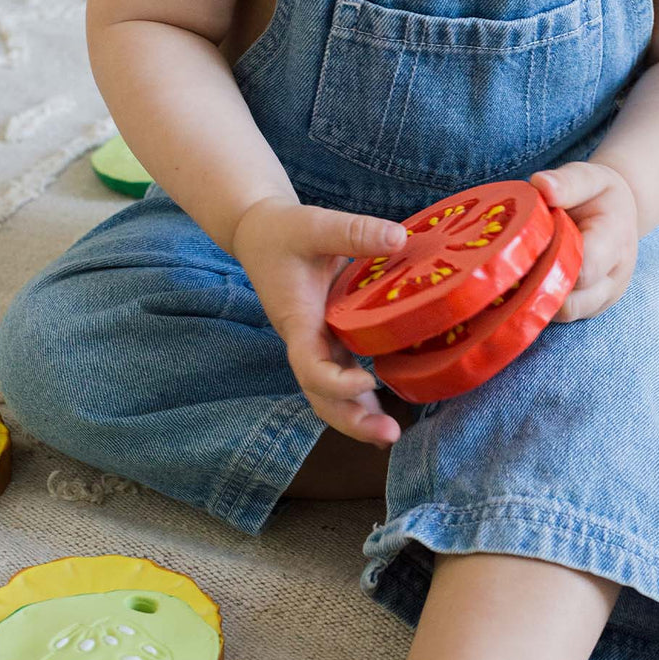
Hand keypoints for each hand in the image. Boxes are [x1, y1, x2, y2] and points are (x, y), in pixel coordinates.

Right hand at [231, 196, 407, 446]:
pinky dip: (363, 397)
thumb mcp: (314, 224)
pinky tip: (390, 408)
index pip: (310, 367)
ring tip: (391, 434)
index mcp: (298, 321)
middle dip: (352, 421)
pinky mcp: (330, 340)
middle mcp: (307, 342)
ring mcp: (318, 345)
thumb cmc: (283, 231)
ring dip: (359, 417)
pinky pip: (345, 376)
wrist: (259, 233)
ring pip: (333, 395)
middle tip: (388, 435)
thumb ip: (352, 232)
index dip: (336, 382)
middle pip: (322, 397)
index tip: (368, 380)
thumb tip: (398, 238)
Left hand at [529, 161, 638, 321]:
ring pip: (563, 316)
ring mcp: (602, 299)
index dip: (549, 264)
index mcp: (615, 242)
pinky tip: (520, 286)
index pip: (584, 269)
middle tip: (506, 269)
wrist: (621, 214)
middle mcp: (614, 279)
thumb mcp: (590, 176)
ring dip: (535, 299)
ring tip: (513, 276)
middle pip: (571, 304)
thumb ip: (567, 182)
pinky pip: (560, 317)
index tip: (521, 248)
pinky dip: (538, 304)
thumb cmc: (600, 194)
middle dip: (536, 289)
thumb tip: (540, 185)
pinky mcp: (588, 309)